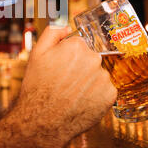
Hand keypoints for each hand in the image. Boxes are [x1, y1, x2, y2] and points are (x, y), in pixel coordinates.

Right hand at [17, 25, 116, 143]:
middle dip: (79, 68)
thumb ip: (52, 33)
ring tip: (71, 94)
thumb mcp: (37, 53)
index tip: (59, 69)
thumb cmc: (37, 87)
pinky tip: (81, 101)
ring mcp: (104, 77)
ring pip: (97, 75)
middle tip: (64, 82)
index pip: (78, 46)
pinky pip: (105, 90)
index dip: (67, 57)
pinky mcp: (110, 95)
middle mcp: (94, 58)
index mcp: (77, 46)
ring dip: (88, 82)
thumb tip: (67, 27)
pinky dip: (95, 95)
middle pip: (89, 59)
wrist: (42, 120)